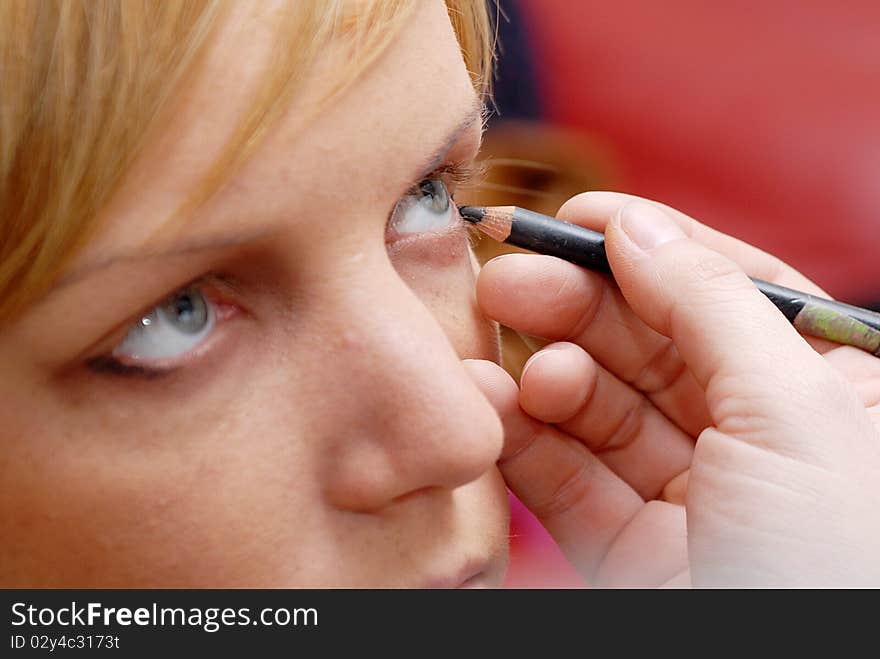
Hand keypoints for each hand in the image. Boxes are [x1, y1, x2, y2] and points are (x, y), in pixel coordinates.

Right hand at [464, 191, 879, 586]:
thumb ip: (709, 306)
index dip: (649, 247)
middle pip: (648, 343)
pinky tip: (494, 408)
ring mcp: (688, 493)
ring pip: (599, 410)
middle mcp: (753, 436)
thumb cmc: (839, 558)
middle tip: (508, 281)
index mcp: (820, 389)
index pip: (725, 290)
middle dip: (577, 307)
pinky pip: (570, 478)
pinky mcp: (632, 549)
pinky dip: (526, 442)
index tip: (575, 217)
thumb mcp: (794, 411)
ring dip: (543, 375)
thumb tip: (637, 227)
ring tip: (498, 359)